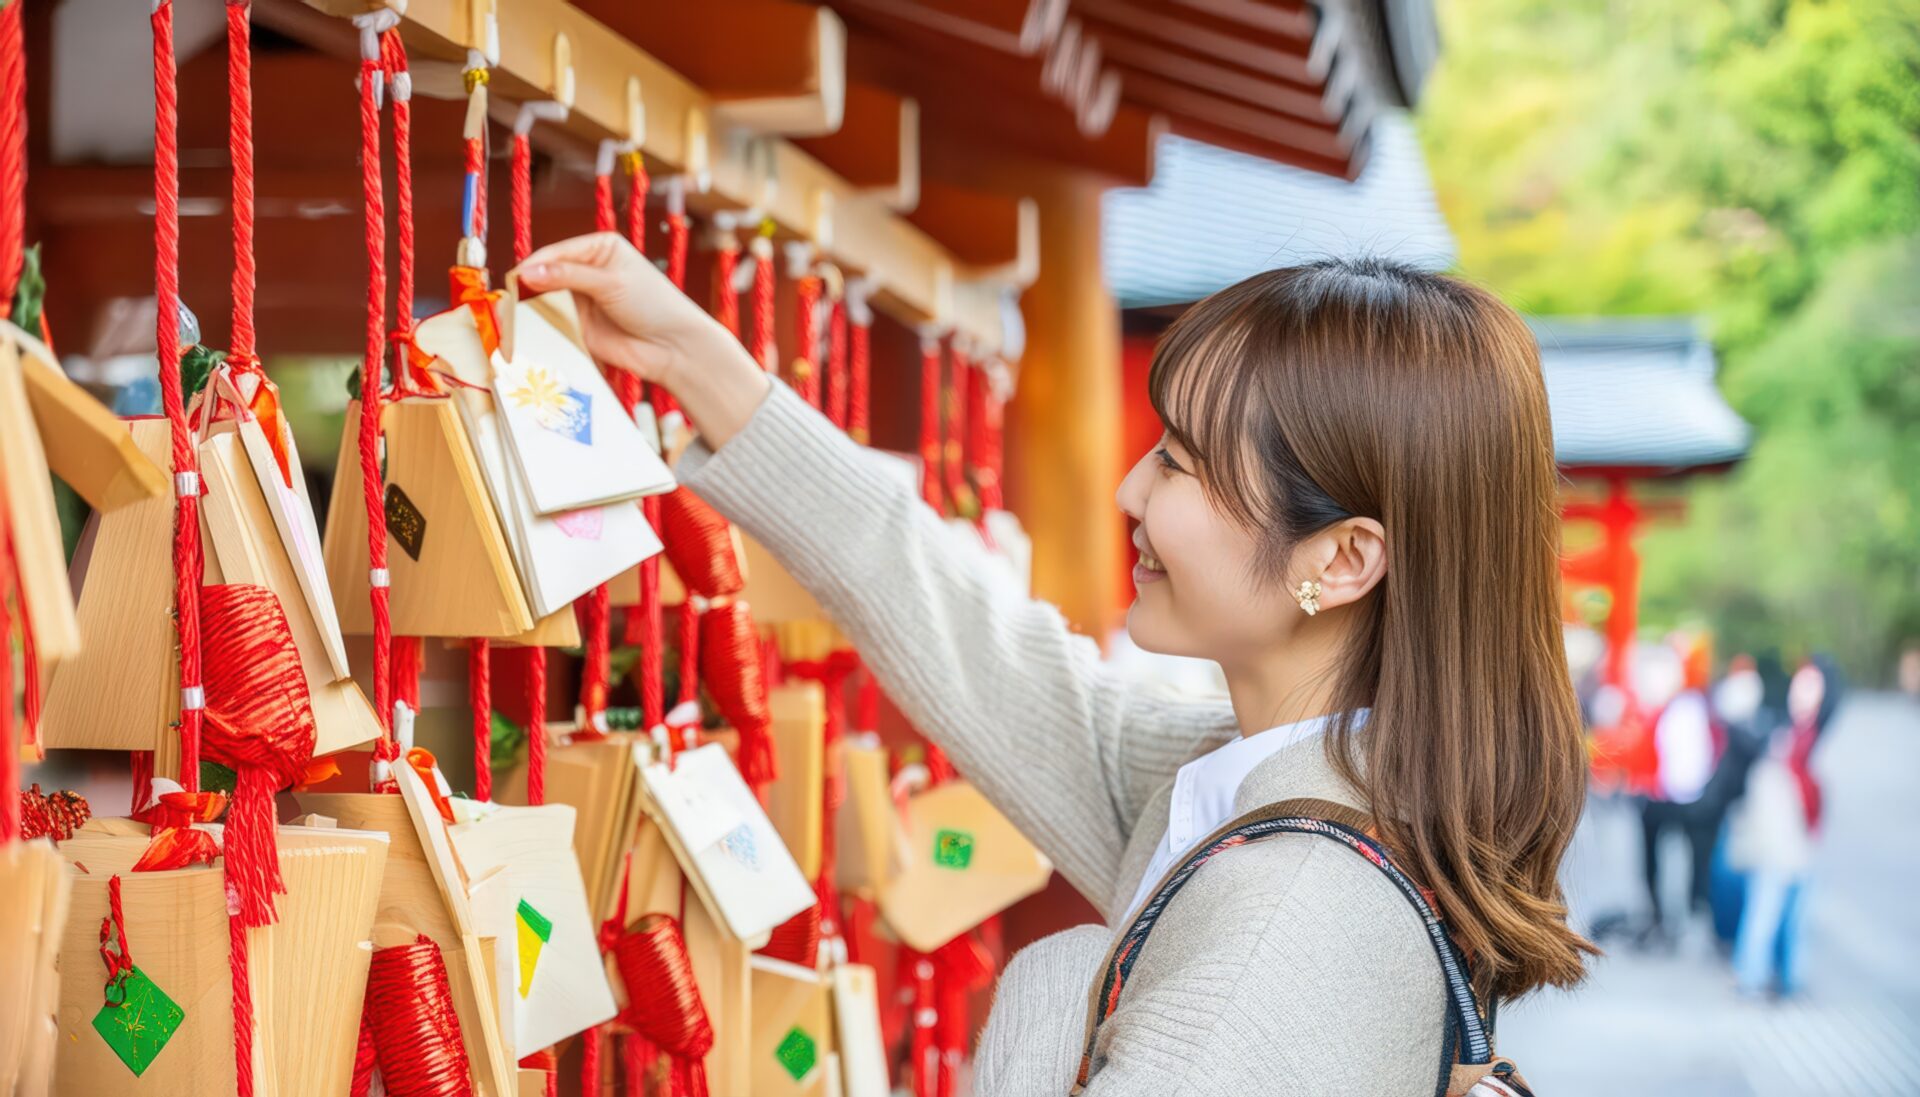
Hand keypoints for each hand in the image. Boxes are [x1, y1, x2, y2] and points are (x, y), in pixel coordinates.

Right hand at [516, 233, 770, 445]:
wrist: (673, 347)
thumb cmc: (653, 304)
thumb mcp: (611, 282)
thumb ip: (569, 276)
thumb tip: (528, 271)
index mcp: (599, 248)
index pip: (557, 252)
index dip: (535, 263)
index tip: (516, 277)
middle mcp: (587, 270)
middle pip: (546, 274)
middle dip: (528, 285)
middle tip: (507, 298)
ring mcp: (581, 299)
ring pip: (545, 299)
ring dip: (529, 307)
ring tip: (511, 316)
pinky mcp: (578, 326)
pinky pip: (552, 323)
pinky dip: (539, 326)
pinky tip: (526, 331)